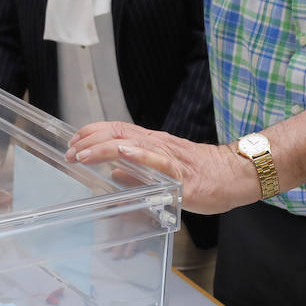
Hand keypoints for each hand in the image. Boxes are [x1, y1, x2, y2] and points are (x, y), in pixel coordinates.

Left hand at [66, 121, 255, 213]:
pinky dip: (138, 155)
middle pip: (118, 133)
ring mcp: (169, 156)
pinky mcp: (181, 173)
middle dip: (89, 141)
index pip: (117, 130)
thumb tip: (113, 173)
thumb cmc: (203, 175)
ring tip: (83, 153)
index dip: (92, 133)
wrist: (236, 174)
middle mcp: (158, 144)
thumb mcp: (164, 173)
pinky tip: (123, 153)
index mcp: (153, 144)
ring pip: (132, 144)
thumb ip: (138, 172)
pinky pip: (158, 160)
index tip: (73, 141)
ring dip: (104, 147)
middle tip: (69, 151)